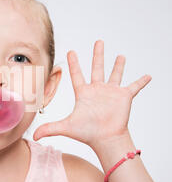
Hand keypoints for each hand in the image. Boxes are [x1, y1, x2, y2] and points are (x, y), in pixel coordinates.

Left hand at [33, 40, 151, 150]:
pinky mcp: (124, 97)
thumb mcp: (66, 127)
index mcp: (83, 93)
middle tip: (98, 41)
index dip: (73, 63)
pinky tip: (147, 76)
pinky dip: (141, 82)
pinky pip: (134, 87)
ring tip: (120, 55)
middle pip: (97, 68)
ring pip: (115, 74)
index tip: (71, 51)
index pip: (77, 74)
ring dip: (118, 65)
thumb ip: (49, 128)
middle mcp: (97, 90)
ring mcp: (111, 93)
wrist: (105, 139)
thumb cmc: (87, 133)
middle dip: (97, 54)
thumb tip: (32, 136)